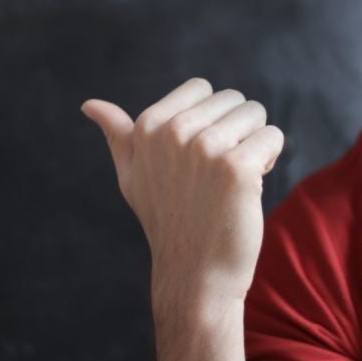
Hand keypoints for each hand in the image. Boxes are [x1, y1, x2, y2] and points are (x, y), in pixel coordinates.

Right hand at [81, 79, 283, 310]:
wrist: (193, 272)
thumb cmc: (166, 220)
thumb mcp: (131, 174)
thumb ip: (117, 135)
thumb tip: (89, 104)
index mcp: (148, 125)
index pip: (201, 88)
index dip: (209, 118)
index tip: (200, 153)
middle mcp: (174, 131)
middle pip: (232, 98)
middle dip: (235, 129)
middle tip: (218, 172)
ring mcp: (206, 148)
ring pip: (255, 114)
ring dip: (254, 143)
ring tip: (233, 178)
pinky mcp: (237, 167)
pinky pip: (272, 136)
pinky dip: (269, 158)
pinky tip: (251, 186)